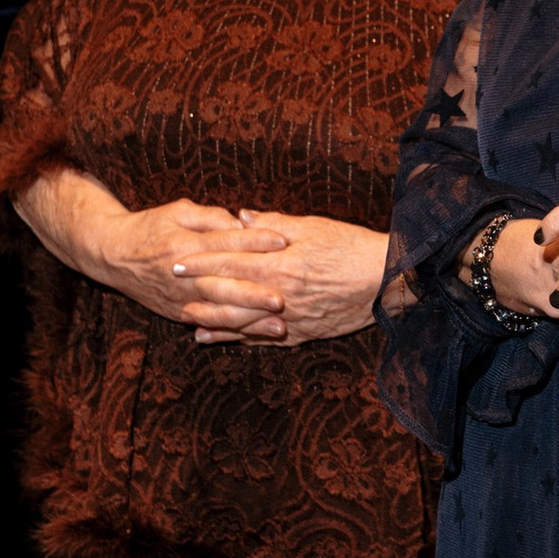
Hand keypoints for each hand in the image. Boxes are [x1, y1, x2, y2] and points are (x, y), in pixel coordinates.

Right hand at [70, 196, 299, 331]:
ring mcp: (180, 299)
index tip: (283, 241)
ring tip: (279, 325)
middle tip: (284, 298)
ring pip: (220, 314)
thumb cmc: (150, 227)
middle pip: (224, 286)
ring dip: (251, 322)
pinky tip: (256, 336)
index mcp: (183, 245)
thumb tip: (243, 224)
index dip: (255, 241)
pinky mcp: (178, 313)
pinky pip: (210, 326)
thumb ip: (211, 217)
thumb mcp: (178, 211)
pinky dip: (234, 333)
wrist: (112, 255)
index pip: (225, 243)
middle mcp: (182, 276)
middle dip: (255, 294)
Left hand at [195, 211, 390, 346]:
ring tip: (185, 316)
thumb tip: (241, 217)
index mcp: (280, 264)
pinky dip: (235, 339)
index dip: (201, 261)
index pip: (231, 262)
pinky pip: (261, 340)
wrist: (389, 281)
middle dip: (197, 289)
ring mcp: (289, 319)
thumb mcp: (314, 227)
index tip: (176, 259)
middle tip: (169, 286)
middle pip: (228, 294)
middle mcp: (280, 296)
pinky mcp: (300, 334)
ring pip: (240, 323)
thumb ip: (274, 224)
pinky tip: (215, 337)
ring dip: (210, 319)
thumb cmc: (353, 247)